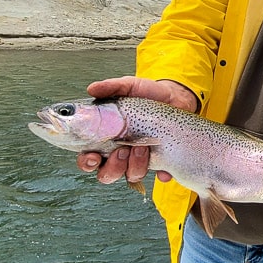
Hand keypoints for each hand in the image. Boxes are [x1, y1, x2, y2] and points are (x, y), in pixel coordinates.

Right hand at [75, 76, 195, 183]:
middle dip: (112, 167)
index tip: (93, 156)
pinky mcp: (161, 161)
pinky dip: (161, 173)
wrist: (175, 96)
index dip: (87, 162)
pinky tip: (163, 167)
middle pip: (106, 174)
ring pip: (131, 175)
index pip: (89, 158)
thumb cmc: (147, 93)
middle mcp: (120, 153)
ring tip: (143, 146)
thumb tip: (92, 89)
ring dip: (135, 165)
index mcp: (106, 138)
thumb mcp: (129, 87)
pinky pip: (160, 176)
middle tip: (121, 150)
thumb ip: (111, 87)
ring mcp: (140, 159)